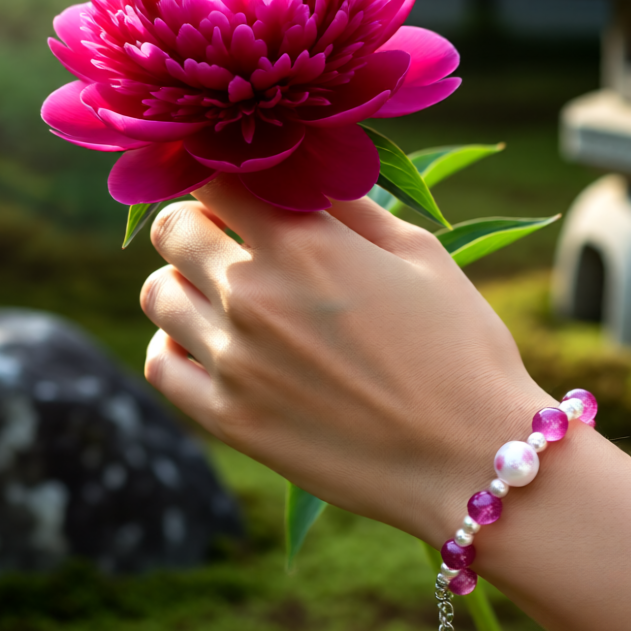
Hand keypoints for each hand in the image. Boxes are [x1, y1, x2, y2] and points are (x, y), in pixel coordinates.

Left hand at [139, 174, 548, 543]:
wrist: (472, 457)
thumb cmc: (462, 349)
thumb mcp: (422, 255)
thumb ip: (351, 206)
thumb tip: (308, 174)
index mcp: (304, 241)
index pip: (213, 174)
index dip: (221, 173)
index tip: (239, 187)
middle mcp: (253, 292)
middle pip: (174, 228)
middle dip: (198, 221)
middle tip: (233, 238)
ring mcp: (233, 360)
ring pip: (158, 293)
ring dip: (184, 282)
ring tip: (225, 296)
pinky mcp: (229, 419)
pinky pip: (161, 363)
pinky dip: (176, 344)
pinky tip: (215, 346)